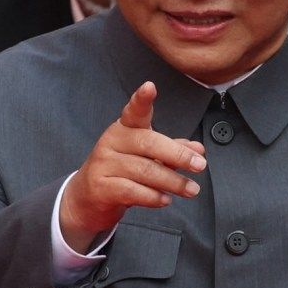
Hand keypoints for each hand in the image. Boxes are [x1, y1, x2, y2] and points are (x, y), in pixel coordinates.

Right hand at [58, 81, 205, 251]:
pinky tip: (165, 199)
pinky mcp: (101, 187)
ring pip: (144, 171)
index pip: (134, 111)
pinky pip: (132, 191)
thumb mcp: (146, 157)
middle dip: (178, 154)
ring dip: (173, 182)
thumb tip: (198, 150)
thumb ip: (172, 151)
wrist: (87, 197)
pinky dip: (153, 197)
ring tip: (191, 189)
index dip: (141, 99)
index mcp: (124, 129)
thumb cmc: (121, 171)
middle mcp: (112, 142)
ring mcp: (104, 164)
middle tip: (200, 165)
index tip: (149, 87)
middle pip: (148, 143)